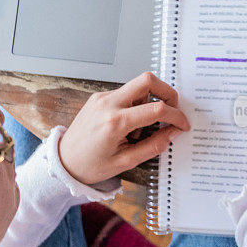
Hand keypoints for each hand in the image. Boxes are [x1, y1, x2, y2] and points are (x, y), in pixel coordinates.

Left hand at [59, 72, 190, 183]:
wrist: (63, 162)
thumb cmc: (89, 165)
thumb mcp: (125, 162)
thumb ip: (153, 146)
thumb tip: (172, 132)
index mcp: (115, 122)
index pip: (156, 109)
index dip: (176, 116)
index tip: (182, 125)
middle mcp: (107, 104)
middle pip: (147, 80)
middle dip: (167, 92)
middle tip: (173, 110)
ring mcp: (101, 98)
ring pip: (137, 86)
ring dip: (148, 102)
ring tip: (140, 130)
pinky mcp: (98, 98)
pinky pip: (125, 93)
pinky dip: (135, 105)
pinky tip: (129, 126)